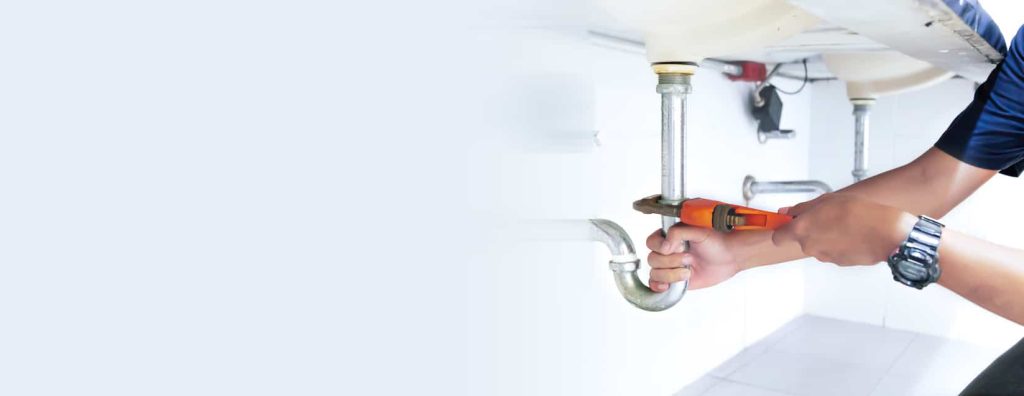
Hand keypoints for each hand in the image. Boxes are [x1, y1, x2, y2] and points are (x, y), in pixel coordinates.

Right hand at [645, 224, 740, 291]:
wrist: (729, 257)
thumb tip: (664, 245)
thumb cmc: (716, 242)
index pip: (651, 242)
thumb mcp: (698, 231)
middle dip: (671, 262)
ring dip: (671, 274)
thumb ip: (677, 233)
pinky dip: (659, 286)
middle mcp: (667, 251)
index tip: (677, 247)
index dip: (661, 247)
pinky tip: (668, 285)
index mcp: (669, 237)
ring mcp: (669, 266)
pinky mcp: (674, 279)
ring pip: (655, 273)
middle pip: (652, 259)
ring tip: (688, 271)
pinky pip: (656, 284)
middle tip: (689, 258)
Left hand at [772, 193, 917, 265]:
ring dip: (825, 237)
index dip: (783, 229)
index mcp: (802, 229)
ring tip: (844, 224)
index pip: (778, 236)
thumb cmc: (860, 213)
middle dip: (809, 230)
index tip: (789, 222)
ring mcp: (824, 256)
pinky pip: (832, 252)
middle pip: (801, 240)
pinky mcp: (838, 263)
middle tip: (826, 217)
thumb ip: (802, 208)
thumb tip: (786, 212)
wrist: (887, 233)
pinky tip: (852, 235)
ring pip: (818, 246)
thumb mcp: (827, 200)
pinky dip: (838, 245)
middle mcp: (810, 246)